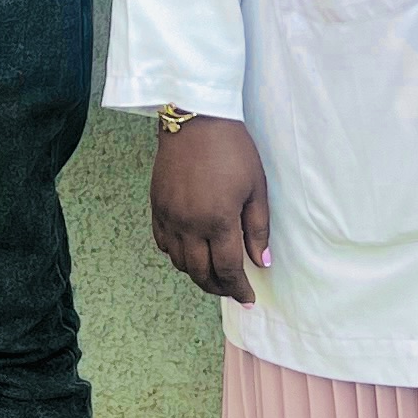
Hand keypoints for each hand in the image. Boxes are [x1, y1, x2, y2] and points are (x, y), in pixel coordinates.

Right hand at [149, 116, 269, 303]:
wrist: (195, 118)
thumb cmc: (232, 149)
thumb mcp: (256, 187)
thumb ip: (258, 228)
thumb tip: (261, 262)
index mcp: (218, 221)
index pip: (228, 269)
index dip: (239, 288)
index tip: (248, 299)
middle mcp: (189, 224)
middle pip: (200, 273)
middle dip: (218, 287)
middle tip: (232, 290)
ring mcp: (169, 216)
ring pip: (179, 262)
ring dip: (197, 273)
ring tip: (213, 272)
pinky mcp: (157, 206)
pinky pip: (163, 243)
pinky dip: (176, 255)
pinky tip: (190, 250)